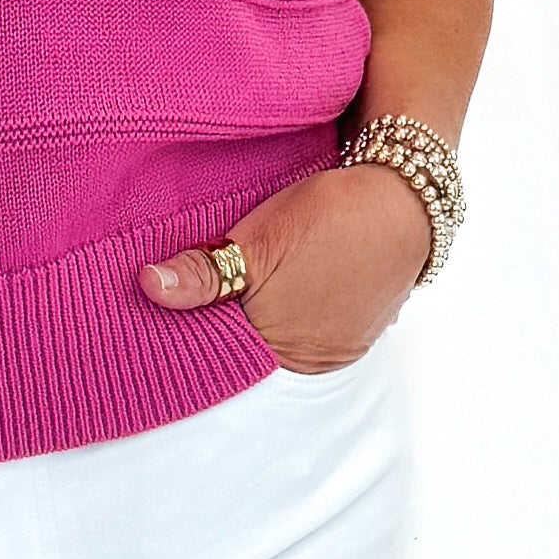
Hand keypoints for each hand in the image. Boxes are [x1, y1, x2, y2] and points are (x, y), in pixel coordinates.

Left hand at [139, 162, 429, 370]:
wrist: (408, 198)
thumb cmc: (330, 219)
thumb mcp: (256, 241)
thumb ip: (202, 274)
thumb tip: (150, 287)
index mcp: (279, 351)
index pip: (220, 355)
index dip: (194, 330)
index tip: (171, 309)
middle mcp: (312, 361)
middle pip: (252, 350)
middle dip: (226, 324)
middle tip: (202, 290)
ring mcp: (341, 346)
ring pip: (284, 338)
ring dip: (264, 316)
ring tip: (248, 284)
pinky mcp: (362, 326)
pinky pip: (316, 326)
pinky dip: (297, 309)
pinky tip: (287, 284)